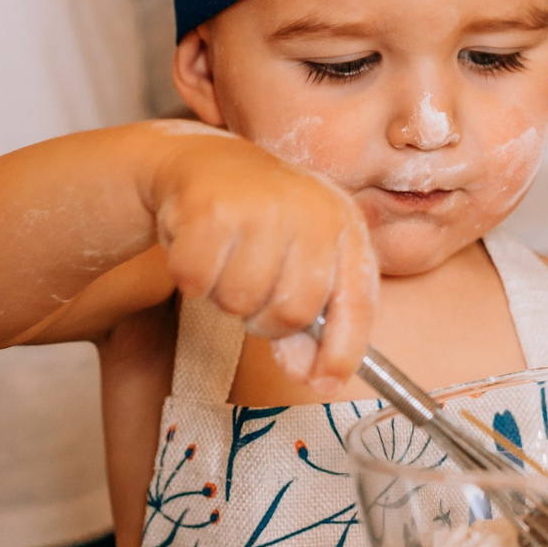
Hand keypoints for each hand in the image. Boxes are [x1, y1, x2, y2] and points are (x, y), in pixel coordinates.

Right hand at [150, 132, 376, 387]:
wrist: (205, 164)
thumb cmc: (260, 221)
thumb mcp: (298, 260)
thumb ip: (309, 318)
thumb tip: (309, 374)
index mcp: (343, 225)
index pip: (356, 303)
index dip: (342, 352)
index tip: (323, 382)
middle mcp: (311, 212)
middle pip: (293, 313)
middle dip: (264, 318)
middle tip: (251, 289)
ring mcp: (262, 207)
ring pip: (241, 302)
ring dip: (224, 295)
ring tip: (226, 259)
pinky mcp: (211, 208)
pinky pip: (197, 281)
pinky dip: (191, 277)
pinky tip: (198, 245)